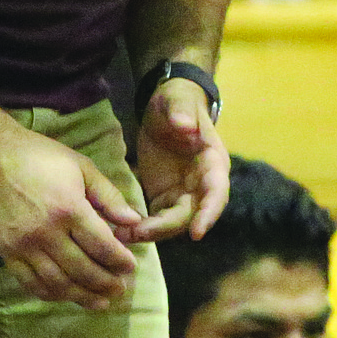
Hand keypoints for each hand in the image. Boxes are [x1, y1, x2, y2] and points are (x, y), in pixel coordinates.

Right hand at [0, 125, 141, 309]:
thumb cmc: (40, 157)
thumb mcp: (82, 167)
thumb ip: (109, 196)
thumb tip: (134, 222)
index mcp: (69, 208)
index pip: (102, 246)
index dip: (120, 261)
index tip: (131, 266)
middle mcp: (47, 232)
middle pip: (83, 270)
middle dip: (106, 283)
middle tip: (120, 288)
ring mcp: (24, 246)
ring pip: (58, 283)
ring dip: (82, 296)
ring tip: (100, 301)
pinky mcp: (6, 253)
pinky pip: (31, 283)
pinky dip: (51, 294)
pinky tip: (66, 295)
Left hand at [128, 78, 230, 242]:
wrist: (168, 109)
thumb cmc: (178, 102)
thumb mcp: (177, 101)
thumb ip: (182, 112)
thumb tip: (184, 127)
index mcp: (213, 163)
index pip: (216, 193)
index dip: (208, 214)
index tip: (196, 234)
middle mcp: (203, 184)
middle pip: (190, 215)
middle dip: (166, 228)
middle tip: (137, 233)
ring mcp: (184, 193)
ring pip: (172, 222)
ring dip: (151, 232)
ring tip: (122, 236)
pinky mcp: (166, 197)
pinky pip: (157, 219)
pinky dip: (142, 227)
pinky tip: (120, 231)